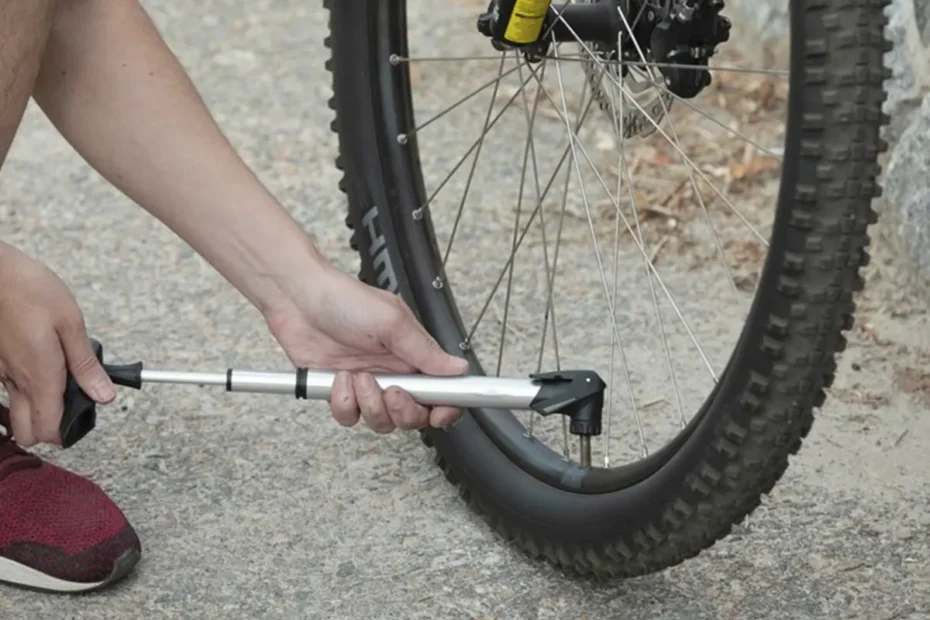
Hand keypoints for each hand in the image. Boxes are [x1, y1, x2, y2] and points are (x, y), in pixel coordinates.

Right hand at [0, 243, 115, 446]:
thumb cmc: (29, 289)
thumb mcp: (70, 322)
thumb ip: (85, 364)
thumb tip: (103, 394)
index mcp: (40, 375)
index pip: (48, 429)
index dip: (68, 432)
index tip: (86, 414)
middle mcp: (16, 380)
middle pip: (26, 432)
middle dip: (49, 430)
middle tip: (73, 405)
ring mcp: (0, 372)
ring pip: (14, 412)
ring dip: (36, 410)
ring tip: (60, 384)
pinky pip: (7, 388)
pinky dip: (24, 389)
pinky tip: (40, 365)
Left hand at [262, 263, 469, 432]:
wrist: (297, 297)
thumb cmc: (344, 299)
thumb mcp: (392, 321)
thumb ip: (426, 351)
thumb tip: (459, 368)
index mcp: (413, 355)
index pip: (442, 391)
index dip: (445, 408)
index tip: (439, 413)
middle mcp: (393, 372)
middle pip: (413, 415)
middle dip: (404, 411)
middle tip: (393, 393)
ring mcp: (366, 384)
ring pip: (381, 421)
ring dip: (370, 404)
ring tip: (359, 377)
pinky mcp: (339, 391)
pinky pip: (349, 416)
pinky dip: (343, 402)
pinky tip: (339, 378)